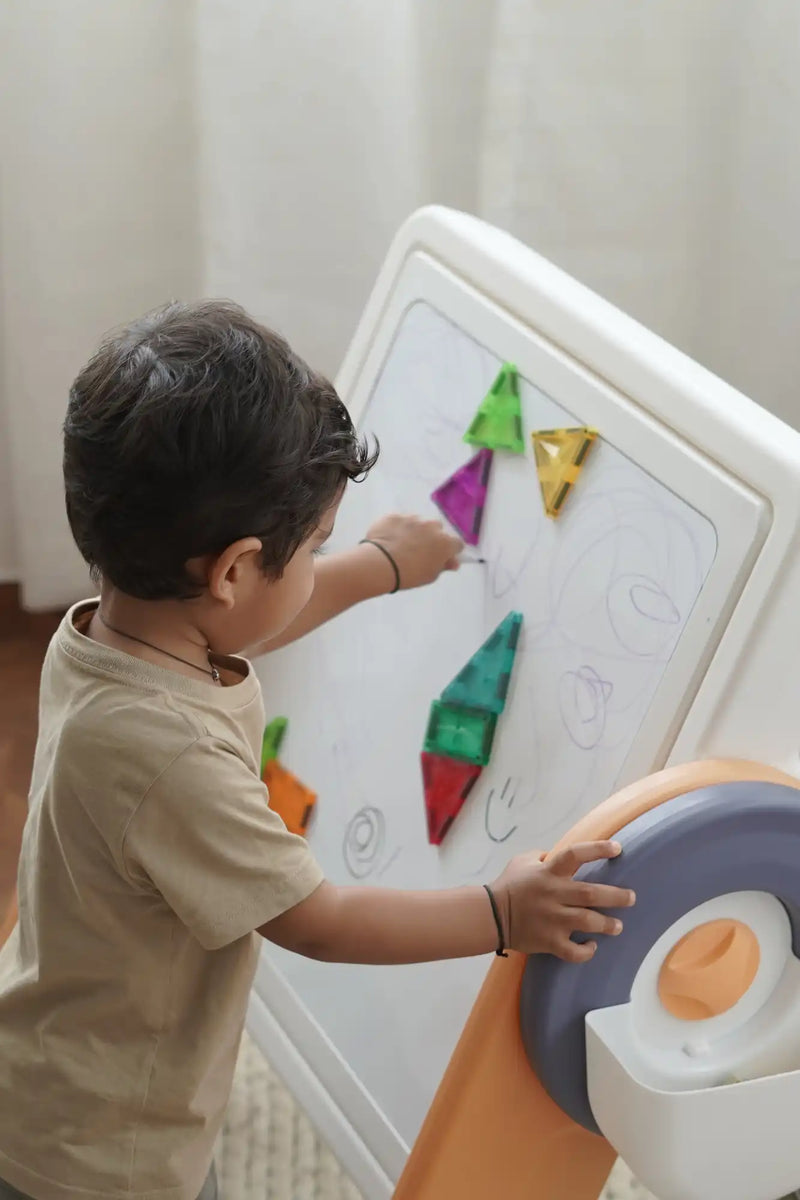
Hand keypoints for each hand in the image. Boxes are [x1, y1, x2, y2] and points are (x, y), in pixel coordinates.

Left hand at [362, 513, 462, 590]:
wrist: (382, 563)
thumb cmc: (410, 574)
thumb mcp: (431, 575)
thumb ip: (443, 566)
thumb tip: (453, 562)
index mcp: (445, 543)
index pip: (457, 543)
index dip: (450, 550)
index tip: (442, 557)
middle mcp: (432, 526)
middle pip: (437, 529)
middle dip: (432, 537)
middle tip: (420, 550)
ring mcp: (413, 518)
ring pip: (418, 522)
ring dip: (415, 530)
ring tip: (402, 544)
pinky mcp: (395, 516)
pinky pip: (400, 521)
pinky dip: (397, 528)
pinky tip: (389, 539)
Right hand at [490, 841, 635, 961]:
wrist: (490, 915)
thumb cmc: (509, 885)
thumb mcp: (523, 861)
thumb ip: (543, 855)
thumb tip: (556, 853)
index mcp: (548, 872)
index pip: (576, 854)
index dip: (598, 849)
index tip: (618, 848)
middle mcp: (553, 894)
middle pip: (591, 893)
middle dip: (616, 896)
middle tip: (631, 897)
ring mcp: (552, 919)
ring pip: (587, 921)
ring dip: (607, 924)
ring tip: (618, 926)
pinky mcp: (549, 941)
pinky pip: (573, 951)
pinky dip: (586, 951)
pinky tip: (592, 946)